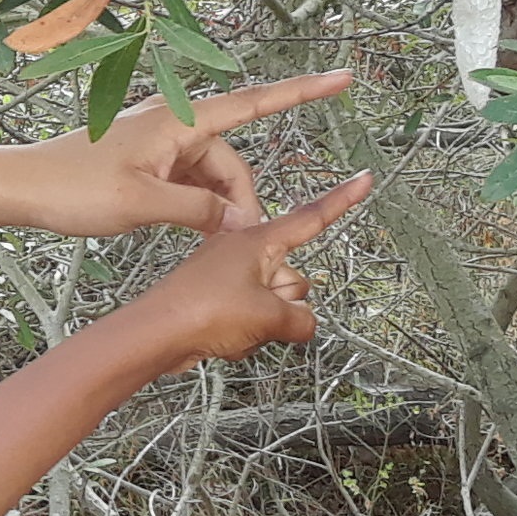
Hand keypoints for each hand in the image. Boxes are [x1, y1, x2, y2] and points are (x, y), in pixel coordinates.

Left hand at [15, 71, 353, 236]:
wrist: (23, 185)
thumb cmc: (72, 187)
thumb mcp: (142, 205)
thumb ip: (197, 209)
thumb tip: (237, 217)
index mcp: (178, 120)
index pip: (255, 103)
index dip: (303, 92)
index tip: (343, 78)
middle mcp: (173, 123)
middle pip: (231, 160)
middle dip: (241, 199)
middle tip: (239, 243)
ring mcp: (159, 142)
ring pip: (211, 175)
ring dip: (218, 207)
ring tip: (211, 245)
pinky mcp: (146, 160)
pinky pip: (188, 181)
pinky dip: (198, 205)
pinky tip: (196, 233)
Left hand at [125, 172, 371, 366]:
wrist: (151, 336)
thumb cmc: (196, 310)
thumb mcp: (266, 316)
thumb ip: (299, 319)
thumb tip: (303, 322)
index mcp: (255, 238)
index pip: (310, 216)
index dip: (342, 200)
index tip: (365, 178)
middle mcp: (240, 248)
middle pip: (291, 275)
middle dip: (284, 300)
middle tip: (256, 312)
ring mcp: (224, 271)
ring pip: (270, 298)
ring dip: (263, 321)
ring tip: (235, 326)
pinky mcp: (211, 293)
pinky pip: (247, 313)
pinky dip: (242, 330)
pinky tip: (223, 337)